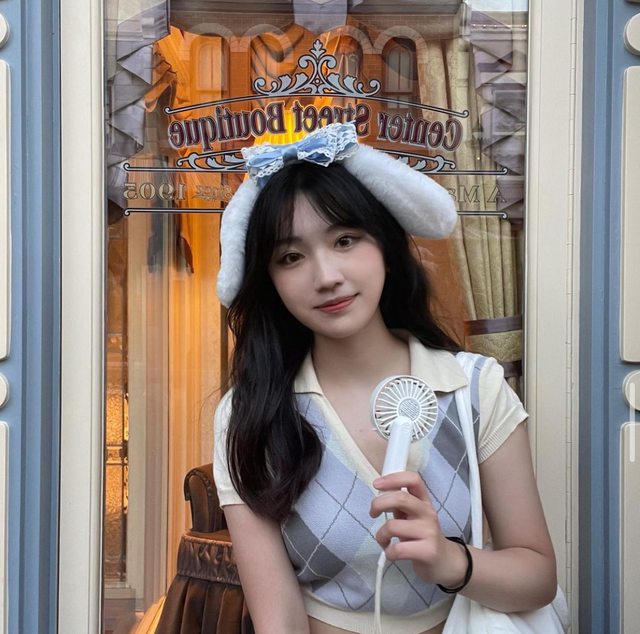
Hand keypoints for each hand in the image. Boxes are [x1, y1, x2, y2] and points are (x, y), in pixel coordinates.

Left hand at [369, 471, 467, 588]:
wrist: (445, 562)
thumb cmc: (421, 535)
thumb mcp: (411, 515)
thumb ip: (398, 503)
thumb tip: (379, 492)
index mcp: (423, 500)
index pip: (413, 479)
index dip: (393, 478)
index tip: (376, 484)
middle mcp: (428, 512)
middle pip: (401, 498)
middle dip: (379, 503)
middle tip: (373, 513)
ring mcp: (429, 532)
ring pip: (393, 526)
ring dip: (380, 534)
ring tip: (384, 540)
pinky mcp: (428, 552)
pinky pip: (398, 549)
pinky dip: (388, 552)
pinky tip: (391, 552)